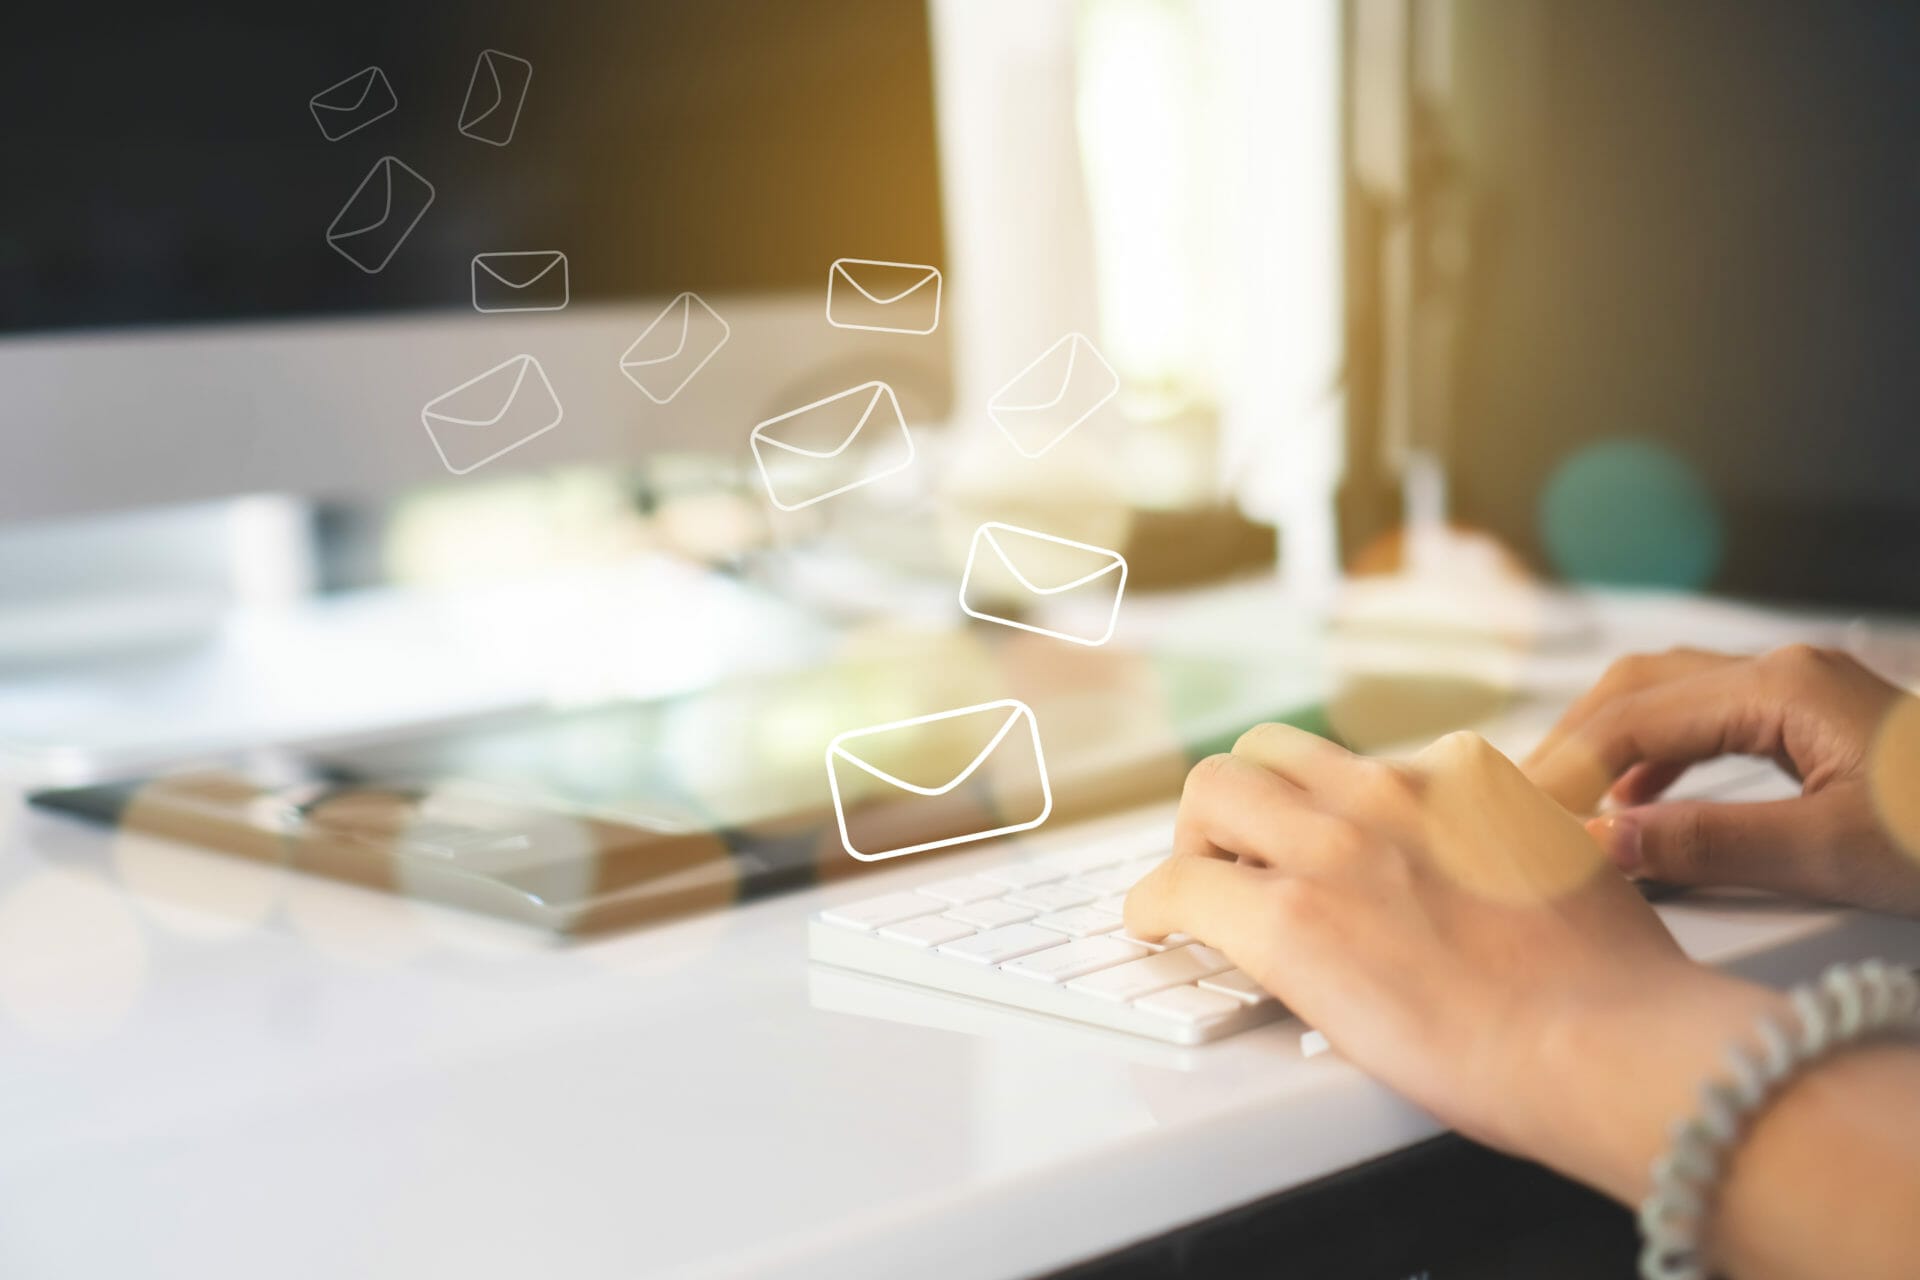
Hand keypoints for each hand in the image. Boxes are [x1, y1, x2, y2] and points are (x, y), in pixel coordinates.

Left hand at [1122, 726, 1770, 1196]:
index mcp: (1460, 774)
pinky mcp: (1287, 918)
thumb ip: (1510, 845)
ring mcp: (1333, 847)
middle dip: (1244, 804)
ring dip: (1198, 841)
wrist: (1610, 1045)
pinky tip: (1155, 927)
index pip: (1353, 765)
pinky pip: (1179, 886)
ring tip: (1197, 890)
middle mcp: (1389, 791)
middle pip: (1268, 754)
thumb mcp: (1571, 865)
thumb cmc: (1609, 987)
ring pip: (1213, 792)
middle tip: (1236, 857)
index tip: (1315, 846)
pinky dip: (1154, 905)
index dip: (1322, 811)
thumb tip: (1487, 870)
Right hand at [1525, 644, 1919, 916]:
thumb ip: (1709, 842)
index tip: (1520, 821)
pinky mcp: (1810, 718)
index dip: (1568, 772)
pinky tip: (1637, 805)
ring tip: (1562, 805)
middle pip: (1638, 685)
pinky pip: (1703, 718)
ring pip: (1667, 695)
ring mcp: (1798, 688)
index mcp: (1782, 685)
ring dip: (1608, 746)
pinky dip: (1654, 757)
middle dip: (1572, 744)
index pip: (1636, 719)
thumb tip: (1603, 841)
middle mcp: (1783, 670)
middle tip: (1521, 805)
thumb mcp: (1832, 856)